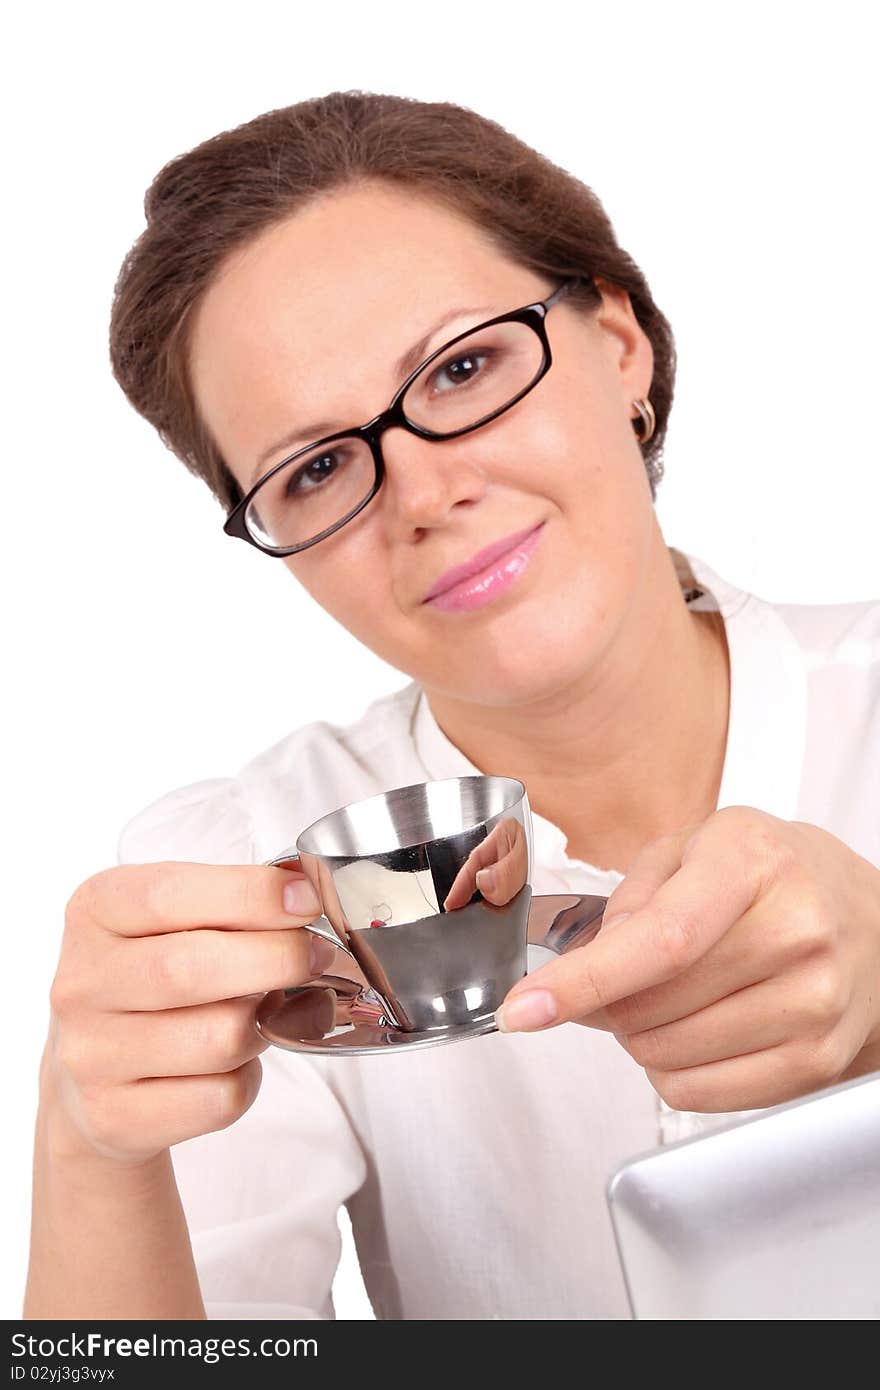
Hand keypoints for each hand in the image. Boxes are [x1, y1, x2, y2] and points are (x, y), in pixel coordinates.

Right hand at [44, 862, 333, 1164]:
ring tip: (260, 1014)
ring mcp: (91, 1055)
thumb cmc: (155, 978)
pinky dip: (249, 1078)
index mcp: (95, 911)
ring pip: (218, 1039)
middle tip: (317, 955)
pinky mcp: (114, 1117)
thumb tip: (305, 899)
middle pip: (190, 969)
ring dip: (263, 1025)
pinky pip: (221, 1098)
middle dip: (276, 958)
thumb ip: (232, 903)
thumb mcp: (174, 920)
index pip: (166, 896)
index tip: (306, 899)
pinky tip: (233, 1063)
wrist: (92, 1071)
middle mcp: (81, 982)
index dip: (249, 895)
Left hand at [495, 807, 879, 1111]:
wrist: (867, 914)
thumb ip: (632, 898)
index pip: (660, 940)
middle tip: (623, 978)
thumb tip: (586, 964)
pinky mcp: (817, 1060)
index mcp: (751, 864)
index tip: (525, 1008)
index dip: (583, 981)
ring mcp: (813, 1002)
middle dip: (608, 1003)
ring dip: (640, 1037)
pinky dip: (672, 1071)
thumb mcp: (695, 848)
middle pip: (652, 1007)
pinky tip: (693, 1030)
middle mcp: (794, 932)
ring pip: (668, 1056)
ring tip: (671, 997)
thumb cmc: (772, 875)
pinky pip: (701, 1094)